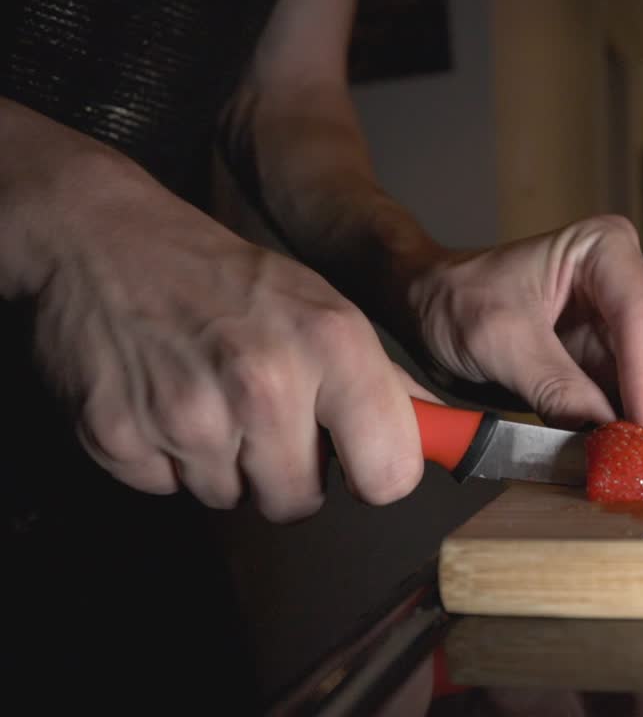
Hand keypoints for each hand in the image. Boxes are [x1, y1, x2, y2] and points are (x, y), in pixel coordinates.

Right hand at [26, 155, 432, 521]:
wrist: (101, 240)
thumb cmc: (225, 279)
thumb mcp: (322, 308)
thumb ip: (377, 381)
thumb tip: (440, 438)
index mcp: (333, 346)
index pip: (390, 476)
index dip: (372, 474)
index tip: (357, 461)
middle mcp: (266, 385)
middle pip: (299, 504)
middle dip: (284, 472)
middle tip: (261, 415)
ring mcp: (189, 416)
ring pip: (231, 500)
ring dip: (223, 465)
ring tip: (207, 395)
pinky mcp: (120, 439)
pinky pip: (166, 491)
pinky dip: (165, 459)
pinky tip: (162, 400)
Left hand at [410, 216, 642, 434]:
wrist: (431, 308)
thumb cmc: (457, 300)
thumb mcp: (497, 340)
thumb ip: (552, 385)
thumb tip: (602, 432)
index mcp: (604, 248)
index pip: (640, 317)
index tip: (641, 427)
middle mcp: (630, 279)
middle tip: (641, 453)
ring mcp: (630, 322)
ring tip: (630, 456)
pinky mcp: (621, 359)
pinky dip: (642, 424)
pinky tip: (623, 448)